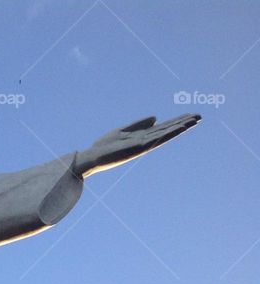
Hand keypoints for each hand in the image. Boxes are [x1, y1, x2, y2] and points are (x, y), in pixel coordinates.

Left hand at [74, 113, 200, 177]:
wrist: (92, 158)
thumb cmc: (104, 146)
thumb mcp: (122, 131)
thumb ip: (138, 124)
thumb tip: (156, 117)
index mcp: (141, 136)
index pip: (162, 127)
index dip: (176, 121)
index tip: (191, 115)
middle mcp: (145, 141)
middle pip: (167, 130)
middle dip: (183, 123)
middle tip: (200, 116)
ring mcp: (143, 144)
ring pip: (165, 134)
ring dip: (180, 127)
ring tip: (194, 120)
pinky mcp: (138, 147)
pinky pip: (156, 139)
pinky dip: (168, 133)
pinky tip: (177, 128)